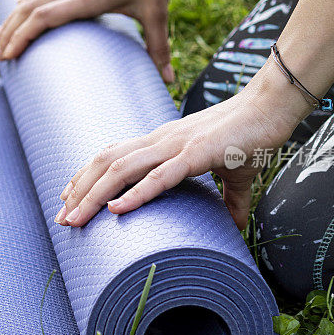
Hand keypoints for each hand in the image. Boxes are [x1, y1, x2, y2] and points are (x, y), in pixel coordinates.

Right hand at [0, 0, 176, 81]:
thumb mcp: (158, 12)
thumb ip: (159, 47)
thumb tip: (169, 80)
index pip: (44, 17)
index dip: (23, 36)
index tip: (9, 55)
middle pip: (30, 9)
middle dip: (11, 34)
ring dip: (14, 18)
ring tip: (0, 38)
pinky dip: (29, 2)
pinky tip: (22, 8)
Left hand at [54, 61, 311, 230]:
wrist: (271, 108)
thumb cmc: (250, 137)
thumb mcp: (231, 174)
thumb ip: (229, 200)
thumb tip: (235, 226)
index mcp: (161, 142)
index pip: (112, 156)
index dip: (87, 176)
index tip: (68, 198)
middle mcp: (160, 140)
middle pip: (106, 163)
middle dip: (79, 191)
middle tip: (61, 219)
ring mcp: (176, 145)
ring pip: (122, 169)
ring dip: (95, 195)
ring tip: (75, 219)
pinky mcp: (198, 154)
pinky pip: (160, 176)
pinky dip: (136, 194)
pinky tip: (117, 210)